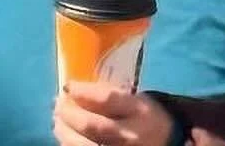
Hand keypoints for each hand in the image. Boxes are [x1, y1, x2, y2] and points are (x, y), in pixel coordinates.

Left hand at [54, 83, 176, 145]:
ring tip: (58, 122)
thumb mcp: (140, 101)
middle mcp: (128, 132)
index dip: (84, 92)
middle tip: (57, 105)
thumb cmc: (150, 118)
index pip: (107, 99)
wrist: (168, 144)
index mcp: (139, 109)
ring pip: (82, 145)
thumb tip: (83, 89)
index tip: (68, 85)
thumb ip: (117, 96)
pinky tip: (67, 138)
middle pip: (91, 125)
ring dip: (65, 133)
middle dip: (69, 115)